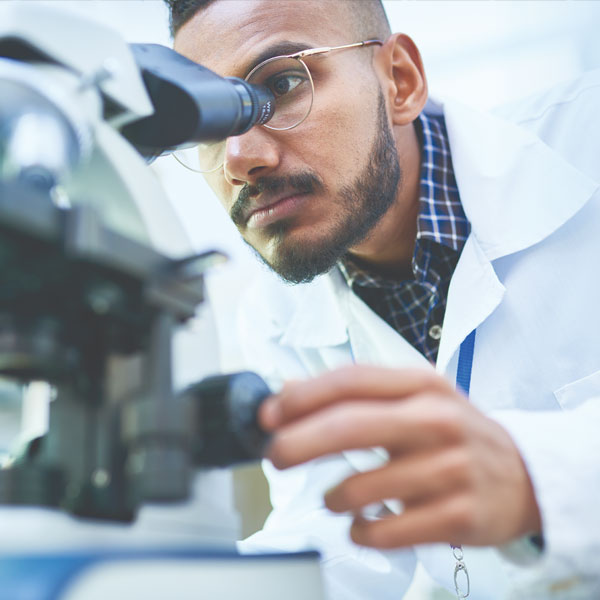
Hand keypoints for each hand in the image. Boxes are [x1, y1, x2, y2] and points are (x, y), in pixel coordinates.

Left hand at [259, 365, 541, 548]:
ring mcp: (451, 468)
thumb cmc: (454, 433)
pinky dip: (360, 531)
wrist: (525, 475)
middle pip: (350, 426)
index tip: (270, 415)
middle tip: (274, 457)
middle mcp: (436, 420)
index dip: (303, 396)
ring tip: (334, 498)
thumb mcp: (414, 399)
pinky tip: (362, 524)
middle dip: (299, 443)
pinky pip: (387, 530)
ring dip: (333, 497)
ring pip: (363, 487)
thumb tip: (288, 391)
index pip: (351, 381)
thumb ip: (356, 393)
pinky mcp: (459, 514)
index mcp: (421, 385)